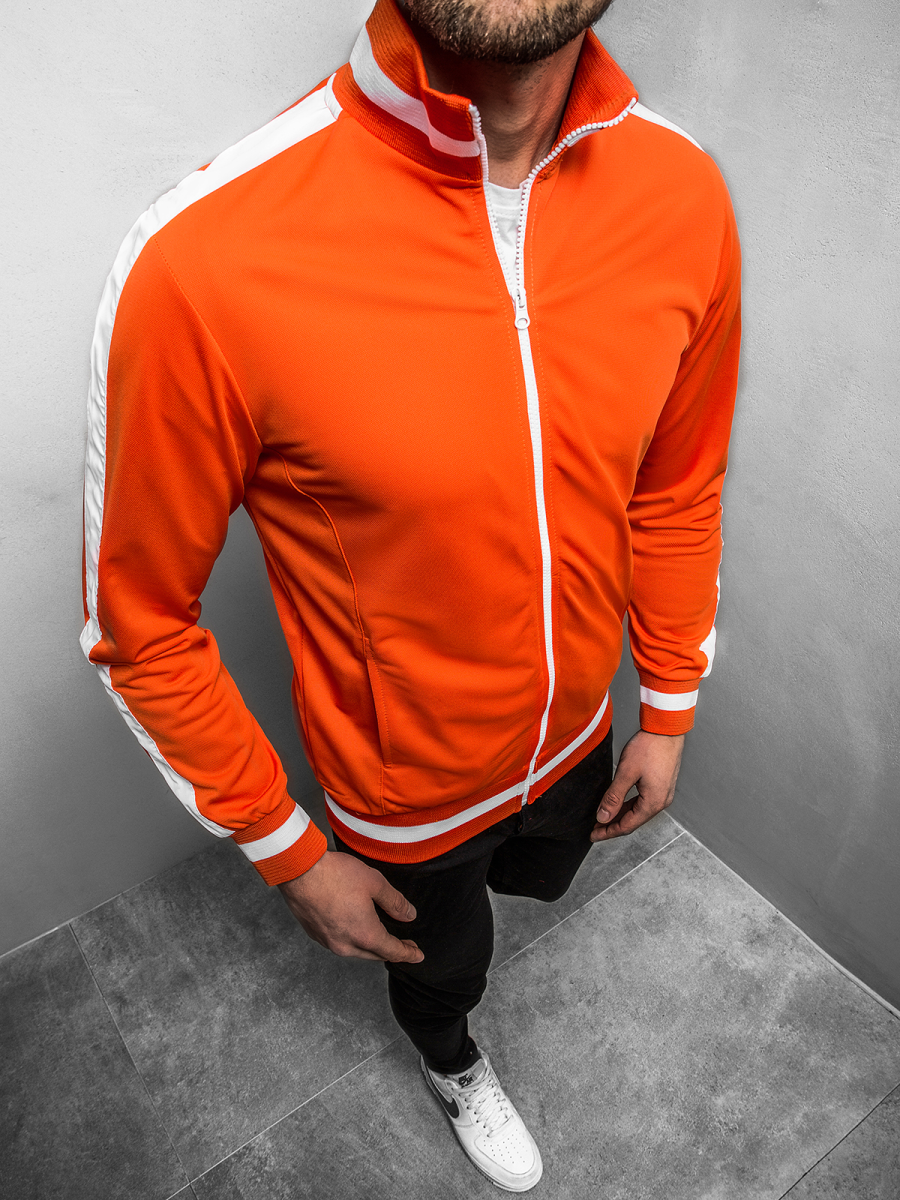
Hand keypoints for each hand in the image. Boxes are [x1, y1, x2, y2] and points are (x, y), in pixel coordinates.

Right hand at [278, 850, 423, 963]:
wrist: (299, 870)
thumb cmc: (335, 874)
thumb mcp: (375, 883)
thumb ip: (395, 902)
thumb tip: (409, 916)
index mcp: (364, 935)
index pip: (393, 952)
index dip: (408, 954)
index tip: (418, 956)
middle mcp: (345, 944)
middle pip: (374, 954)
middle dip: (391, 951)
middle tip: (404, 945)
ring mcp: (327, 941)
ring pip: (356, 951)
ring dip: (370, 945)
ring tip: (380, 935)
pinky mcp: (314, 934)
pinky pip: (339, 942)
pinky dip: (352, 938)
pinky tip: (354, 926)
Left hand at [590, 730, 683, 840]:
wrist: (666, 730)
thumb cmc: (649, 747)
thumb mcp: (626, 773)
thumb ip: (614, 797)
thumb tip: (603, 817)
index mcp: (653, 802)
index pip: (627, 825)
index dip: (608, 832)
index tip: (593, 835)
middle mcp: (661, 801)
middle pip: (633, 821)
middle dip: (613, 826)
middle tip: (595, 829)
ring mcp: (663, 793)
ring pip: (638, 812)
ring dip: (620, 816)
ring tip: (603, 818)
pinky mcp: (661, 785)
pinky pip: (643, 802)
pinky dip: (629, 806)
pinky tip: (618, 805)